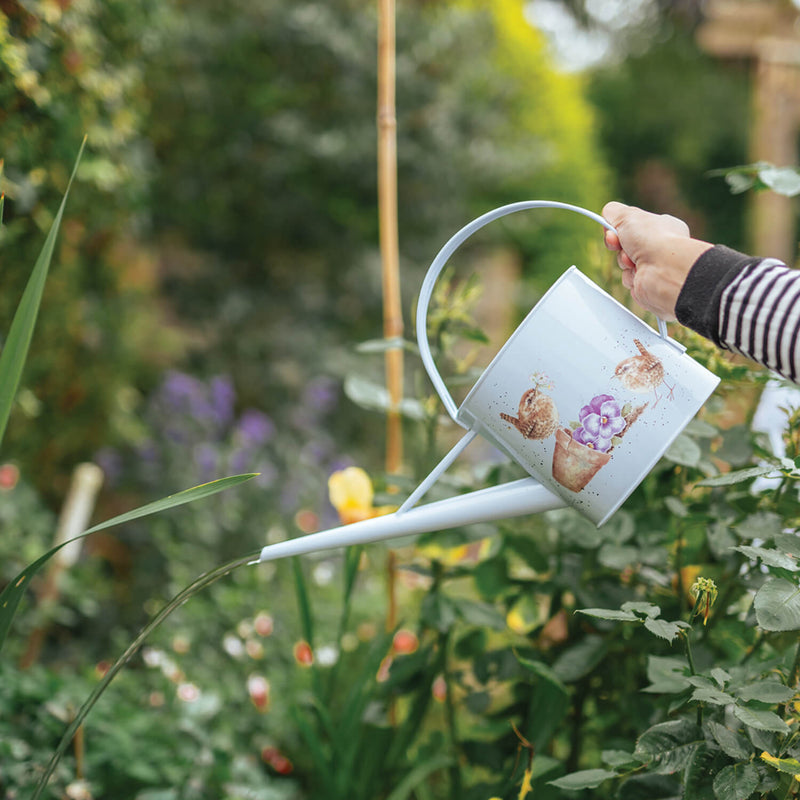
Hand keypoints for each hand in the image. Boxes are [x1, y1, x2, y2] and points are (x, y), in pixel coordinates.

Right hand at [602, 201, 712, 320]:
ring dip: (623, 263)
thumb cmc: (653, 241)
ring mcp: (655, 267)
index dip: (618, 229)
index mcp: (661, 228)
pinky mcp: (649, 285)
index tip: (612, 232)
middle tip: (619, 245)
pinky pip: (629, 281)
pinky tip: (639, 275)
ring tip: (633, 262)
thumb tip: (607, 214)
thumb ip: (614, 212)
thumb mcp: (628, 215)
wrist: (664, 270)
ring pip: (625, 265)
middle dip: (619, 247)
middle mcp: (660, 247)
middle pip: (626, 247)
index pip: (633, 227)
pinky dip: (630, 278)